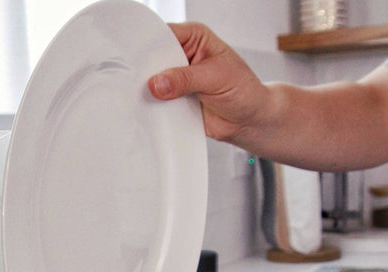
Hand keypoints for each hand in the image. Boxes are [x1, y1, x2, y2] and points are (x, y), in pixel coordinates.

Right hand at [149, 23, 268, 143]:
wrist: (248, 120)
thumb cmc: (242, 90)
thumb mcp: (216, 77)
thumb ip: (185, 79)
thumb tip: (157, 83)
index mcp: (194, 38)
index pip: (164, 35)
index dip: (150, 46)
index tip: (139, 61)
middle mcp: (183, 56)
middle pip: (154, 58)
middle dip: (147, 70)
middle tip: (141, 82)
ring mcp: (177, 80)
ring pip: (153, 82)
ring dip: (150, 92)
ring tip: (146, 98)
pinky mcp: (174, 101)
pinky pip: (158, 103)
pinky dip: (155, 108)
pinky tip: (152, 110)